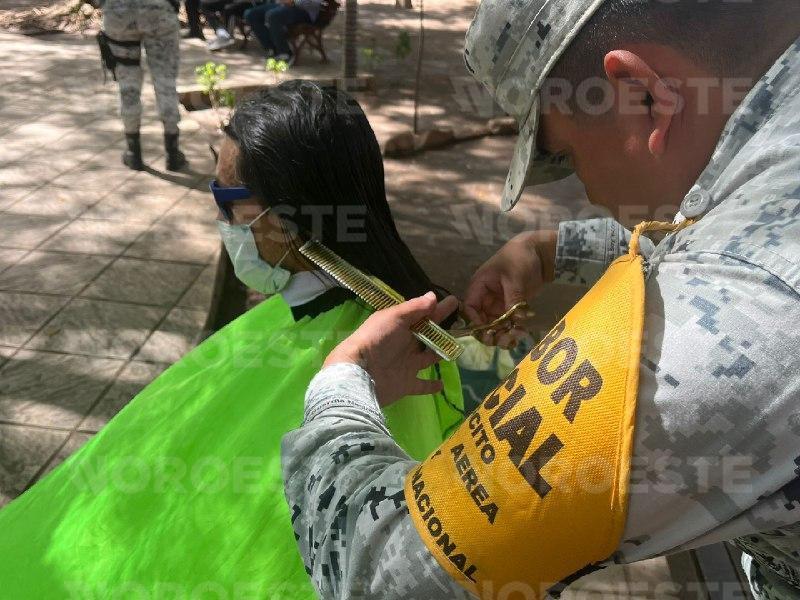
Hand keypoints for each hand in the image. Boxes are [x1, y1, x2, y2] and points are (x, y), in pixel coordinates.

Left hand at [324, 292, 458, 406]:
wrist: (360, 373)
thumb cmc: (376, 340)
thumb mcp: (394, 317)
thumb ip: (414, 308)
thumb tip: (433, 296)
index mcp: (400, 327)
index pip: (423, 315)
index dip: (438, 309)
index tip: (454, 301)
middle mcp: (404, 345)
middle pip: (428, 335)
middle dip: (442, 329)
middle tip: (462, 323)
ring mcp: (406, 365)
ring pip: (428, 358)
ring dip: (440, 353)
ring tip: (457, 349)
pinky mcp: (406, 384)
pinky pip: (422, 385)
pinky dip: (431, 386)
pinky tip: (442, 384)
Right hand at [463, 230, 556, 346]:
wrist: (539, 253)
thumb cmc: (520, 258)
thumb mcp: (515, 278)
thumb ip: (513, 299)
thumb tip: (515, 320)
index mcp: (479, 286)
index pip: (470, 308)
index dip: (476, 322)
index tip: (489, 331)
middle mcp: (485, 298)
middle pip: (481, 321)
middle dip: (491, 333)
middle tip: (505, 340)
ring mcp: (497, 303)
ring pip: (494, 325)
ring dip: (503, 334)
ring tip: (516, 338)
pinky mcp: (509, 307)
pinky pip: (507, 323)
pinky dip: (512, 330)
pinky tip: (522, 333)